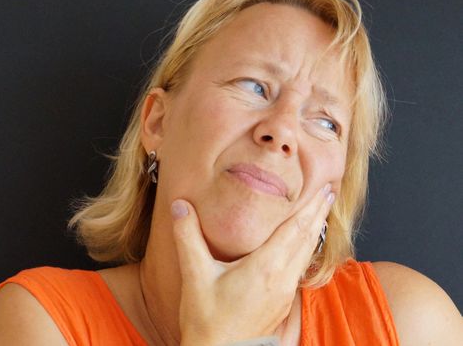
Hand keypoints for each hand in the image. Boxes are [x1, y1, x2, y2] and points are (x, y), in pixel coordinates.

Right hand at [171, 184, 334, 345]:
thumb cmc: (207, 320)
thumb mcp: (195, 276)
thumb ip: (188, 238)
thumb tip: (179, 206)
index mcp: (265, 267)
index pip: (295, 230)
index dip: (310, 208)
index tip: (324, 189)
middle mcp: (282, 278)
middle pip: (307, 239)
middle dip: (319, 213)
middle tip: (329, 192)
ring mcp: (285, 292)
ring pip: (306, 254)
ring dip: (315, 230)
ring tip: (321, 212)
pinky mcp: (283, 302)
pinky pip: (301, 267)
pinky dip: (307, 248)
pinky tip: (304, 246)